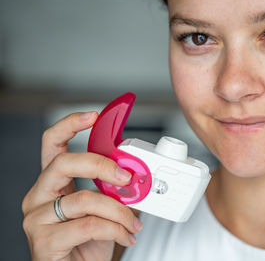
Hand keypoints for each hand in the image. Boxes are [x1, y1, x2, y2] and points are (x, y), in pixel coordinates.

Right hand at [22, 112, 141, 260]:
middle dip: (101, 164)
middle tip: (126, 178)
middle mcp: (38, 196)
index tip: (94, 115)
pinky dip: (115, 229)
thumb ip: (112, 187)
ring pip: (84, 199)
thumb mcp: (103, 207)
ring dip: (119, 210)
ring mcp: (37, 219)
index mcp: (53, 183)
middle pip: (63, 163)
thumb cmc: (89, 241)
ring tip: (133, 223)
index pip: (53, 144)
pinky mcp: (44, 242)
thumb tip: (134, 170)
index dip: (71, 125)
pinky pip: (89, 225)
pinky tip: (126, 236)